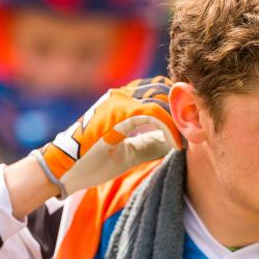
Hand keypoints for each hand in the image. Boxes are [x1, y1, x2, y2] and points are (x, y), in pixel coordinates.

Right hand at [32, 77, 181, 197]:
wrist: (62, 169)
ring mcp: (118, 101)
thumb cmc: (90, 161)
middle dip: (183, 109)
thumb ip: (150, 143)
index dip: (179, 108)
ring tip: (189, 138)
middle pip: (165, 89)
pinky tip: (175, 145)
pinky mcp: (116, 113)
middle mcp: (121, 95)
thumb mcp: (128, 152)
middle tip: (197, 132)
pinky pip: (153, 113)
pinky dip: (168, 128)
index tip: (192, 130)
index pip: (160, 91)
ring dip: (179, 118)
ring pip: (162, 97)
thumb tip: (174, 142)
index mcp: (123, 101)